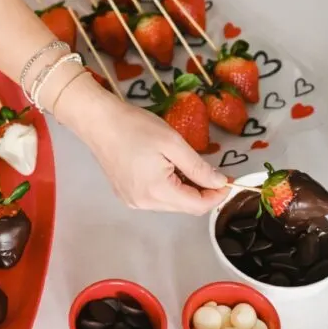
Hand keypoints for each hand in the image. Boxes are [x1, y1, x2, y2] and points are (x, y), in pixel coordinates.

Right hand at [56, 74, 227, 214]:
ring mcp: (132, 201)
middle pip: (184, 207)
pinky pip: (156, 198)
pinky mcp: (126, 195)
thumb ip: (198, 167)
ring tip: (186, 165)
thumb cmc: (135, 127)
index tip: (228, 179)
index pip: (197, 206)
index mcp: (157, 192)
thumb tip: (220, 183)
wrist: (98, 121)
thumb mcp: (173, 143)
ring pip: (171, 203)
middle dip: (203, 192)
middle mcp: (144, 203)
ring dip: (186, 189)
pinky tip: (168, 168)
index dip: (217, 195)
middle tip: (212, 169)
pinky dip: (169, 188)